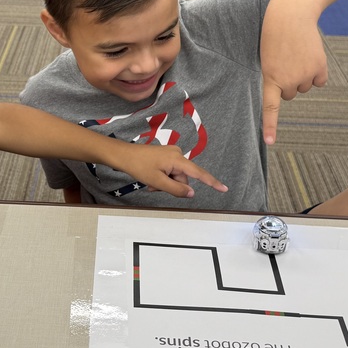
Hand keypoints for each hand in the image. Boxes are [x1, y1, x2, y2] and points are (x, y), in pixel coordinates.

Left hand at [113, 142, 227, 198]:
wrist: (124, 155)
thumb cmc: (139, 167)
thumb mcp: (158, 182)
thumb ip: (176, 189)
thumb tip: (192, 193)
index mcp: (177, 159)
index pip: (198, 173)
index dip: (212, 182)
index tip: (224, 188)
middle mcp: (177, 154)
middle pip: (183, 178)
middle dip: (171, 185)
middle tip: (155, 186)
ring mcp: (172, 154)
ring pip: (175, 176)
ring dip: (165, 183)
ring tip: (151, 183)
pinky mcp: (166, 155)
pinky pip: (170, 171)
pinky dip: (163, 178)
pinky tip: (152, 178)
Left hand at [259, 0, 328, 144]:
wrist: (292, 11)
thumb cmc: (275, 32)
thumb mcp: (268, 55)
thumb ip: (275, 75)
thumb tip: (290, 90)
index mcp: (270, 76)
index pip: (271, 106)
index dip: (270, 125)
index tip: (270, 142)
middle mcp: (289, 79)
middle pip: (290, 93)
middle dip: (288, 79)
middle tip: (285, 58)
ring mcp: (306, 75)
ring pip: (305, 87)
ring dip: (302, 74)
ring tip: (296, 52)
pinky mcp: (320, 68)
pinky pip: (319, 81)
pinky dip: (317, 72)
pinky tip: (311, 55)